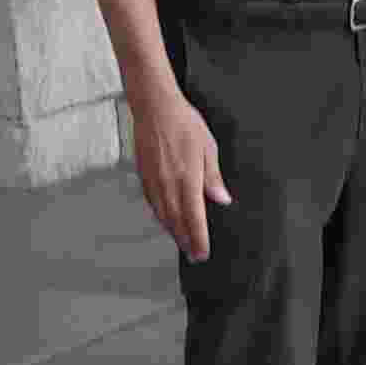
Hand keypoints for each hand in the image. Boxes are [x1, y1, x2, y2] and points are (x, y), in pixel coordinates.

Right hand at [132, 88, 229, 261]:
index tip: (203, 254)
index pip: (194, 218)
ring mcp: (153, 181)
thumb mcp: (208, 148)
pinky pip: (153, 203)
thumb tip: (221, 200)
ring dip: (172, 232)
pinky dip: (160, 216)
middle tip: (194, 257)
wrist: (154, 107)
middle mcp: (168, 184)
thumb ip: (213, 177)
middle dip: (186, 241)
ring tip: (182, 243)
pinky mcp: (144, 175)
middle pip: (177, 222)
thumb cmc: (184, 123)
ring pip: (163, 215)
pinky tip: (166, 220)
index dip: (198, 239)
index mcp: (187, 179)